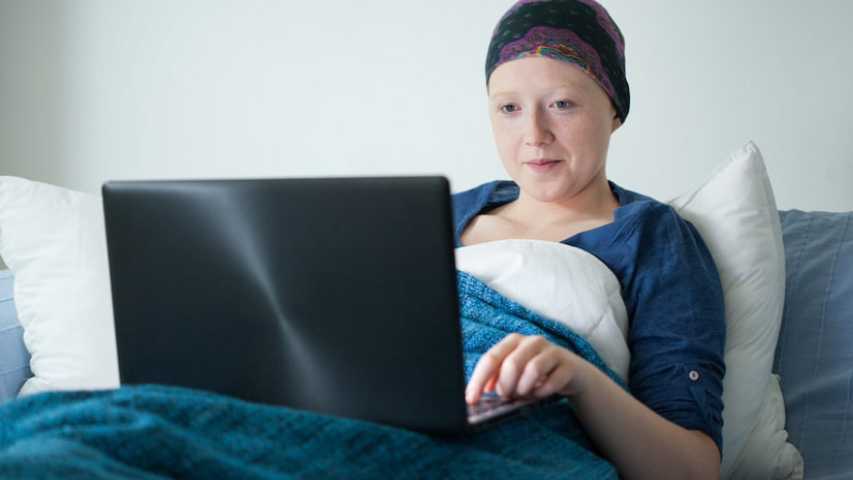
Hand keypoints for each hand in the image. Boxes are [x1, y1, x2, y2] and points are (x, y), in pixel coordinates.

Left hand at [465, 333, 592, 404]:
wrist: (571, 373)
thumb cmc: (536, 374)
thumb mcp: (513, 373)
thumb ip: (495, 379)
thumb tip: (473, 394)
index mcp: (513, 341)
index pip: (491, 358)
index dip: (479, 380)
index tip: (471, 399)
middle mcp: (532, 342)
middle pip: (512, 364)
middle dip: (505, 386)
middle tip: (506, 396)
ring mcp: (552, 351)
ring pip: (532, 370)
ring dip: (524, 389)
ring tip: (524, 394)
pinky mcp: (567, 365)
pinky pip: (552, 381)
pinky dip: (542, 393)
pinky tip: (540, 393)